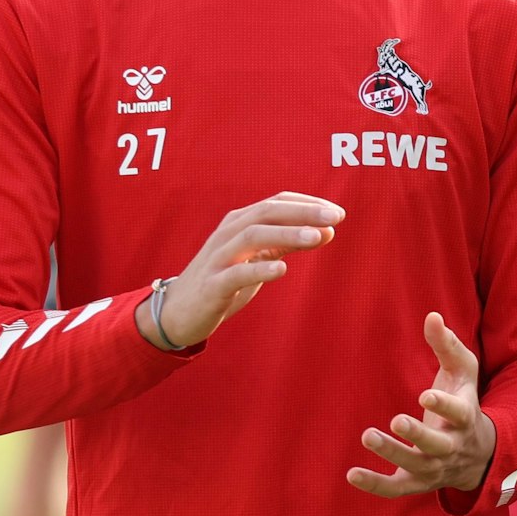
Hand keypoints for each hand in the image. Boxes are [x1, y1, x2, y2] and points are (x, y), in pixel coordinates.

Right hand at [138, 192, 342, 349]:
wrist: (179, 312)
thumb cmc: (225, 280)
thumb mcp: (259, 257)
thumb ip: (289, 243)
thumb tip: (329, 230)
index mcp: (240, 223)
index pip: (276, 203)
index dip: (307, 204)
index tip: (338, 212)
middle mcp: (228, 234)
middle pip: (267, 212)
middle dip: (303, 212)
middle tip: (336, 216)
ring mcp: (219, 258)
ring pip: (252, 235)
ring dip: (287, 233)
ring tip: (317, 237)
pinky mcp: (212, 285)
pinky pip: (236, 274)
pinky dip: (259, 269)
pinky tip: (282, 269)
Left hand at [347, 312, 497, 497]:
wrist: (479, 453)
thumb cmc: (465, 401)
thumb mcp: (464, 372)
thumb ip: (447, 345)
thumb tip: (431, 316)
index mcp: (465, 418)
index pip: (458, 414)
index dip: (443, 406)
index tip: (426, 395)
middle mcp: (451, 446)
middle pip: (436, 445)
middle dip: (417, 434)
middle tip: (396, 420)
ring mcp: (434, 467)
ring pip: (414, 466)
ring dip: (392, 453)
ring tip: (367, 435)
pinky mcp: (416, 482)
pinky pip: (396, 488)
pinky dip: (375, 485)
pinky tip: (351, 474)